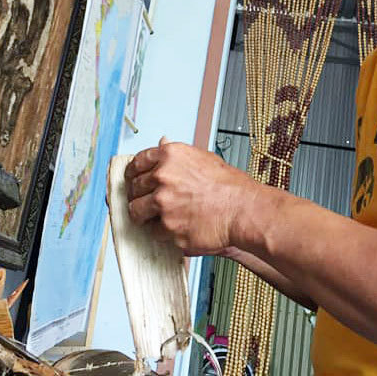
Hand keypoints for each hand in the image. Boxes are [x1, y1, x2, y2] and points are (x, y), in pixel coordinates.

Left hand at [124, 137, 260, 255]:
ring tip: (159, 217)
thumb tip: (161, 143)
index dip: (133, 173)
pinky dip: (162, 232)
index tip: (132, 179)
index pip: (137, 163)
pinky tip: (177, 226)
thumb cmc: (229, 186)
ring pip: (137, 212)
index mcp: (170, 156)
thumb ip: (177, 155)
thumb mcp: (202, 158)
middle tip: (150, 201)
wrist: (244, 210)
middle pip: (134, 188)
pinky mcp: (168, 228)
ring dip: (145, 215)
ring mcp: (163, 204)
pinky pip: (154, 232)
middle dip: (140, 196)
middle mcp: (162, 178)